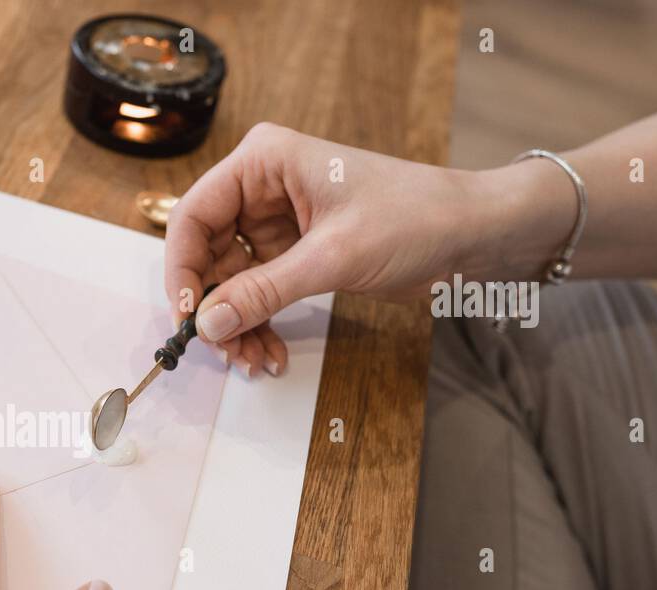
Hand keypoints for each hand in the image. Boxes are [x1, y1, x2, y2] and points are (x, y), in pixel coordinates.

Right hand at [165, 123, 520, 372]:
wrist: (473, 234)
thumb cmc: (415, 218)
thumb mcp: (333, 256)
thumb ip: (264, 291)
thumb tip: (206, 326)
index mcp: (263, 162)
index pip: (193, 216)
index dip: (183, 269)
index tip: (189, 318)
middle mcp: (261, 188)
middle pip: (205, 254)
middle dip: (213, 308)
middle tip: (224, 351)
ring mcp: (275, 222)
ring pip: (228, 282)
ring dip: (236, 326)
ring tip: (253, 360)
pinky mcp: (293, 253)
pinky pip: (256, 293)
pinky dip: (258, 324)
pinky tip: (269, 351)